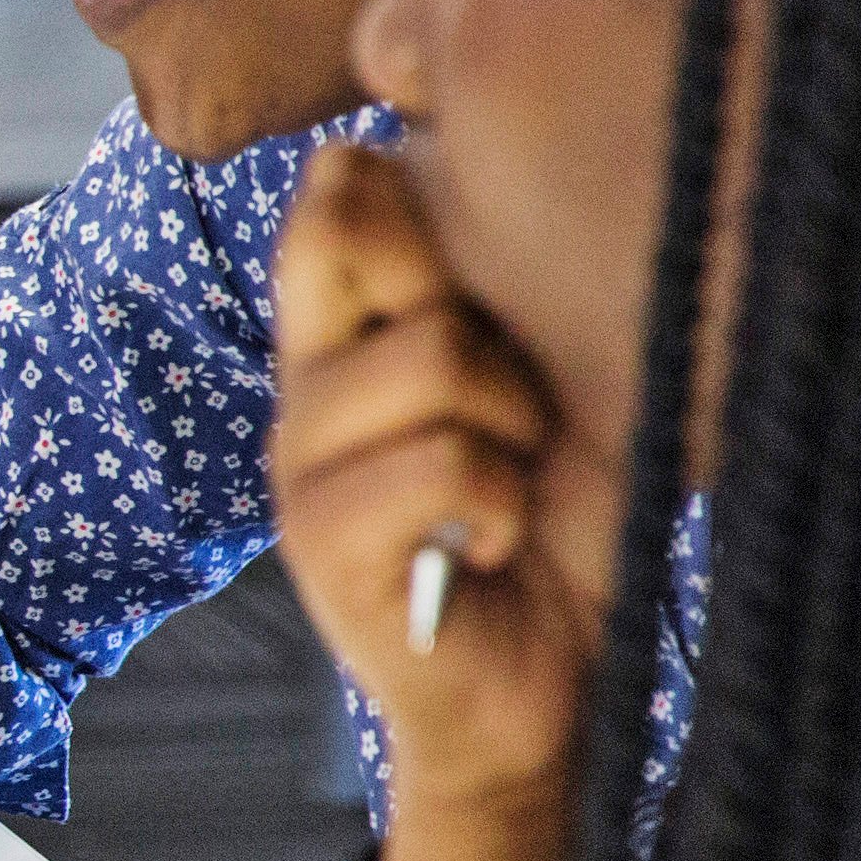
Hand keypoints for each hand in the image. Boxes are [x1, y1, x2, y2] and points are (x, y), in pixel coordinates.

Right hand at [272, 142, 583, 860]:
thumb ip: (502, 287)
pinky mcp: (320, 545)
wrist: (543, 699)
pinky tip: (499, 539)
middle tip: (524, 405)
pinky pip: (439, 462)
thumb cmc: (560, 532)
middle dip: (487, 311)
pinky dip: (499, 499)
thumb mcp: (546, 381)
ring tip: (516, 483)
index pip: (337, 194)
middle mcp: (305, 388)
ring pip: (432, 358)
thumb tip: (488, 161)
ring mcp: (300, 466)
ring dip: (514, 423)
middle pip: (364, 237)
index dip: (411, 193)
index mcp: (350, 337)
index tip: (489, 283)